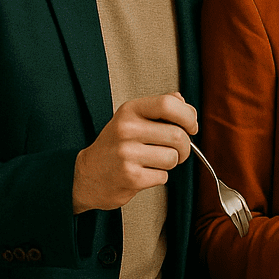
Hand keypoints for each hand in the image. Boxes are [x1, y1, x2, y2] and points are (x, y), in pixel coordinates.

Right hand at [73, 93, 196, 212]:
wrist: (87, 174)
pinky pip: (164, 176)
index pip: (168, 104)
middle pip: (178, 135)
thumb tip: (183, 101)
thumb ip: (159, 107)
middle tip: (176, 150)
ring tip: (156, 161)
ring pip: (173, 157)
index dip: (188, 117)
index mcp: (130, 110)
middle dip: (184, 146)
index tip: (191, 127)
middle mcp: (126, 129)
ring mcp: (127, 154)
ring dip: (172, 163)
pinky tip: (144, 172)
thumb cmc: (115, 145)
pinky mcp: (130, 177)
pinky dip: (159, 177)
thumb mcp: (132, 118)